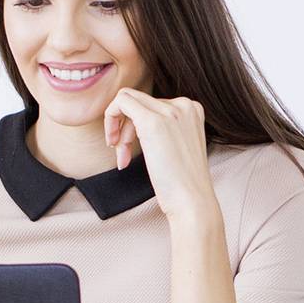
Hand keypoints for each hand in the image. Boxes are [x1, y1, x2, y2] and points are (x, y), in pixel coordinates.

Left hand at [103, 89, 218, 229]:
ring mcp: (170, 111)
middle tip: (122, 153)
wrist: (193, 202)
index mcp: (192, 109)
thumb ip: (165, 129)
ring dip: (119, 129)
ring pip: (127, 99)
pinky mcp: (153, 122)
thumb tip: (134, 121)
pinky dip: (110, 120)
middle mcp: (184, 104)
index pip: (153, 103)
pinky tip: (116, 147)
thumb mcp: (178, 146)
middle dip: (125, 127)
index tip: (131, 148)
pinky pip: (121, 102)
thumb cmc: (183, 184)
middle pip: (139, 100)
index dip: (136, 125)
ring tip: (123, 157)